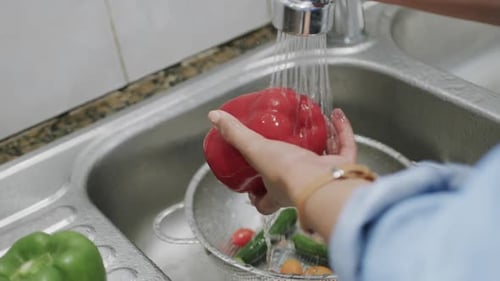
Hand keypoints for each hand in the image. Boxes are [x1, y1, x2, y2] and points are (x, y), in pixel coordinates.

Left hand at [207, 108, 356, 214]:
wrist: (322, 182)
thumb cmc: (287, 173)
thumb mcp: (255, 150)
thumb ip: (236, 135)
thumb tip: (214, 118)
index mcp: (277, 191)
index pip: (263, 202)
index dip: (256, 196)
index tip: (251, 185)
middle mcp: (301, 188)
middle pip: (295, 180)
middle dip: (292, 163)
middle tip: (286, 145)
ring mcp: (324, 178)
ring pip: (324, 161)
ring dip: (321, 141)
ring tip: (313, 125)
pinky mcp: (344, 167)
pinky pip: (346, 147)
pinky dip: (342, 130)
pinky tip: (335, 114)